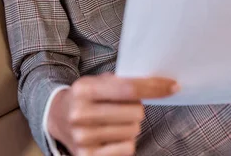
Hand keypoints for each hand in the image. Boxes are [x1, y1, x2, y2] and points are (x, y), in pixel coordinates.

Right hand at [47, 73, 178, 155]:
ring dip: (131, 126)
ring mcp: (83, 138)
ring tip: (114, 122)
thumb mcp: (97, 82)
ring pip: (133, 131)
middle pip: (136, 112)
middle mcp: (81, 113)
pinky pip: (128, 148)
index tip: (173, 86)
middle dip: (137, 109)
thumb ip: (123, 82)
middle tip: (124, 108)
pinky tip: (111, 137)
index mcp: (84, 89)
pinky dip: (126, 142)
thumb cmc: (86, 98)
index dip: (154, 87)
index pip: (128, 88)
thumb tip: (161, 85)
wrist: (57, 118)